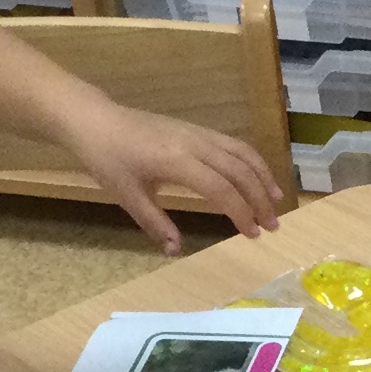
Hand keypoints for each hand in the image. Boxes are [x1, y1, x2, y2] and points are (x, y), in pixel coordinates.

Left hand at [66, 101, 283, 255]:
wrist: (95, 120)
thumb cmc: (107, 159)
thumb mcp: (127, 196)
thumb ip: (155, 223)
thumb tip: (176, 251)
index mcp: (178, 161)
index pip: (222, 189)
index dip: (241, 213)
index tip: (253, 235)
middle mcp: (195, 143)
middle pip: (240, 171)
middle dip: (260, 199)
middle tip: (272, 225)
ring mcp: (198, 133)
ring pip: (242, 153)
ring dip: (262, 176)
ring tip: (276, 200)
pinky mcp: (196, 130)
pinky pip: (232, 144)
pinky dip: (251, 161)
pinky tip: (255, 177)